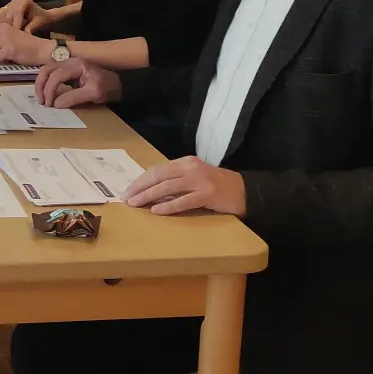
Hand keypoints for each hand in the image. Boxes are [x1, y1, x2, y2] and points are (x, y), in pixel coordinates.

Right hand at [0, 0, 52, 32]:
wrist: (40, 15)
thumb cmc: (41, 18)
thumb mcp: (39, 23)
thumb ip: (31, 28)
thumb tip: (24, 35)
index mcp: (24, 1)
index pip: (17, 12)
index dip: (17, 24)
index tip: (18, 34)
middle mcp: (14, 1)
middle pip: (8, 15)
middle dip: (11, 26)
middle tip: (17, 35)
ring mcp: (8, 4)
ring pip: (1, 16)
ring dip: (6, 25)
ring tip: (13, 31)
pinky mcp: (3, 9)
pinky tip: (7, 27)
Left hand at [0, 24, 53, 65]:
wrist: (42, 49)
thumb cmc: (27, 45)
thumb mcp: (11, 37)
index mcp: (2, 26)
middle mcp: (2, 31)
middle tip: (5, 53)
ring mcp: (5, 40)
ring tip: (8, 54)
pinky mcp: (8, 49)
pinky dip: (1, 61)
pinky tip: (11, 57)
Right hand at [34, 57, 120, 108]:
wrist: (117, 84)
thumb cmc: (107, 87)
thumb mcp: (93, 94)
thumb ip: (74, 97)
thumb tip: (55, 104)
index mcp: (76, 65)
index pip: (56, 75)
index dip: (50, 90)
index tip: (49, 104)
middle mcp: (69, 61)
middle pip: (46, 69)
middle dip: (40, 86)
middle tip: (41, 101)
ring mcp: (67, 65)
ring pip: (46, 71)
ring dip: (41, 84)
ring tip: (42, 99)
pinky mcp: (66, 71)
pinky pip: (51, 75)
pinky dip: (45, 84)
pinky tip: (46, 94)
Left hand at [123, 156, 245, 216]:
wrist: (245, 192)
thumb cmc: (217, 186)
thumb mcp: (195, 177)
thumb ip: (176, 180)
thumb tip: (150, 189)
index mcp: (186, 162)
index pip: (157, 169)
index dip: (141, 180)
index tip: (128, 190)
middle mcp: (191, 168)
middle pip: (159, 176)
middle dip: (140, 187)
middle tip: (126, 198)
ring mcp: (200, 181)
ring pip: (168, 187)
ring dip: (149, 196)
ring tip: (136, 204)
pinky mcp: (208, 195)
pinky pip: (184, 201)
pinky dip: (168, 206)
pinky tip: (157, 211)